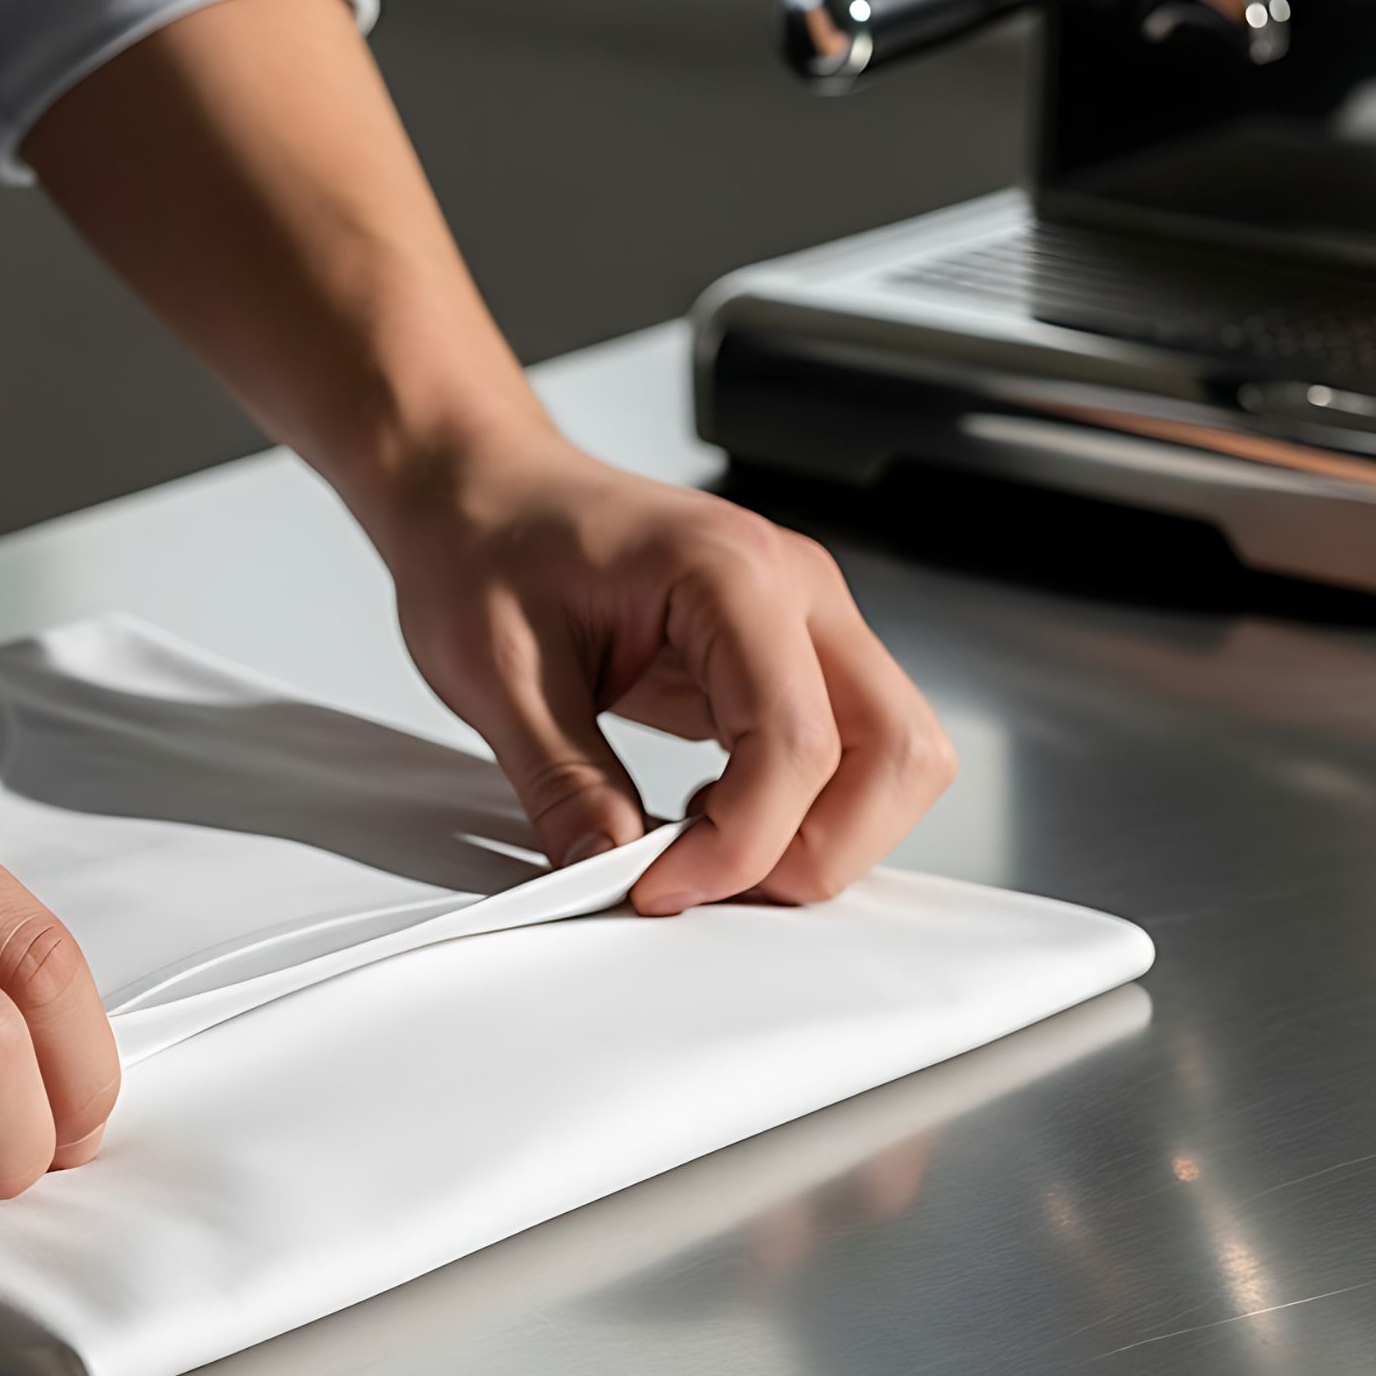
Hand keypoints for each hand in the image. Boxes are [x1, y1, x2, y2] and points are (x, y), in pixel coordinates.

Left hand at [376, 436, 956, 913]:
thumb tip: (608, 872)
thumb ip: (562, 782)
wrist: (478, 488)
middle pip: (898, 753)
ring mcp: (805, 619)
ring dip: (822, 832)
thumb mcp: (496, 675)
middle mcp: (796, 589)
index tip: (657, 887)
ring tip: (706, 848)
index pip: (798, 742)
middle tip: (706, 883)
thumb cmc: (484, 545)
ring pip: (895, 757)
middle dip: (818, 850)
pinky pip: (847, 749)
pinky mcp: (788, 652)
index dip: (741, 844)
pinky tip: (710, 810)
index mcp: (730, 573)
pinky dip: (800, 806)